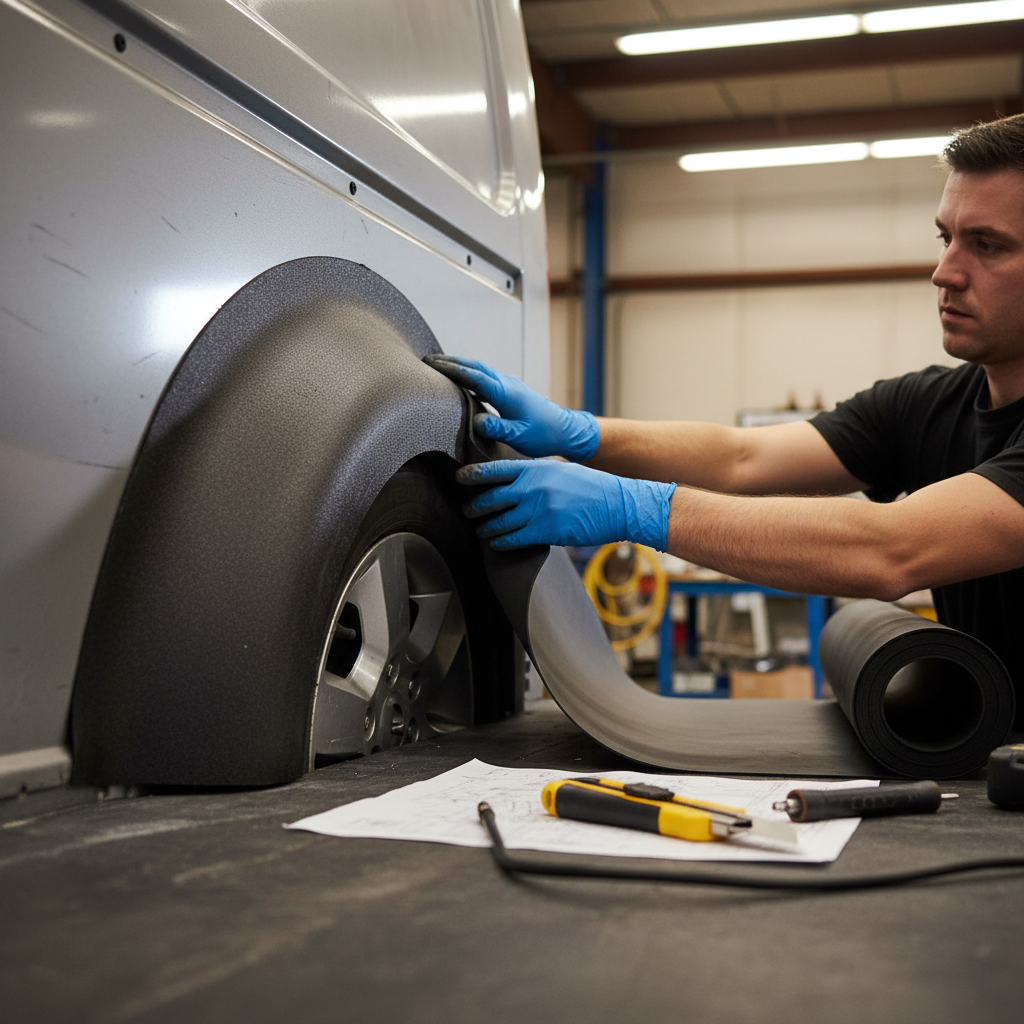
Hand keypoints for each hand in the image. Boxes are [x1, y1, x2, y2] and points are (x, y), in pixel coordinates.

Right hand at [424, 354, 598, 461]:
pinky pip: (485, 376)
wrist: (565, 430)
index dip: (452, 370)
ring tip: (438, 365)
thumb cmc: (544, 435)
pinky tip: (462, 379)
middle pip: (474, 366)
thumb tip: (476, 422)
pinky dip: (469, 373)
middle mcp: (507, 384)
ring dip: (459, 365)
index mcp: (506, 393)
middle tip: (428, 360)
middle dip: (450, 361)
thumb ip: (498, 429)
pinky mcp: (511, 390)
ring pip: (479, 369)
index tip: (432, 365)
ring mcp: (509, 385)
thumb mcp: (520, 436)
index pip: (474, 377)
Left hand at [456, 459, 674, 550]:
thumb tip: (513, 483)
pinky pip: (513, 539)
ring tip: (481, 531)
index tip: (460, 479)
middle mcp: (533, 487)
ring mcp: (538, 510)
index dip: (473, 475)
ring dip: (486, 528)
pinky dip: (501, 542)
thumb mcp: (561, 470)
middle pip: (490, 497)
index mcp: (535, 468)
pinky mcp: (545, 531)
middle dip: (474, 506)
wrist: (618, 504)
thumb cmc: (591, 487)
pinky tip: (496, 543)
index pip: (495, 470)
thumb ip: (536, 475)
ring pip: (498, 521)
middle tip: (466, 511)